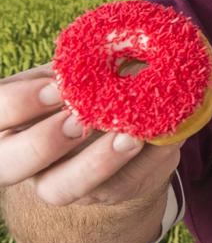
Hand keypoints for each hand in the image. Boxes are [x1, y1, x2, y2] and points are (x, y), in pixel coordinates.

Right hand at [0, 63, 178, 206]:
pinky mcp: (99, 192)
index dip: (19, 103)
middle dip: (42, 143)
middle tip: (80, 120)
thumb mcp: (74, 74)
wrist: (115, 127)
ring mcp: (56, 180)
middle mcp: (21, 156)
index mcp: (8, 119)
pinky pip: (117, 187)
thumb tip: (101, 49)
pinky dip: (145, 162)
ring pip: (61, 188)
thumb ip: (76, 67)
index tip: (56, 87)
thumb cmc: (86, 88)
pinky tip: (165, 140)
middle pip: (8, 166)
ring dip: (97, 164)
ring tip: (130, 137)